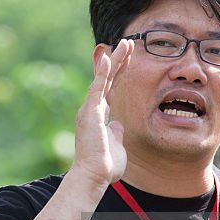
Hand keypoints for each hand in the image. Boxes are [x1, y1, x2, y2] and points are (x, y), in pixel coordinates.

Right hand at [71, 39, 133, 190]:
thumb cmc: (104, 166)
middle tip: (128, 43)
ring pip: (105, 79)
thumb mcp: (116, 145)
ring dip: (115, 60)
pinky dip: (103, 72)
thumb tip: (118, 124)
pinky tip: (109, 57)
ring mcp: (90, 109)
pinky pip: (98, 88)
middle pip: (109, 78)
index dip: (119, 72)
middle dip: (119, 60)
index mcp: (99, 116)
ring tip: (125, 43)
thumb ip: (116, 133)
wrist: (93, 176)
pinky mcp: (90, 112)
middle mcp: (93, 109)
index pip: (111, 88)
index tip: (128, 58)